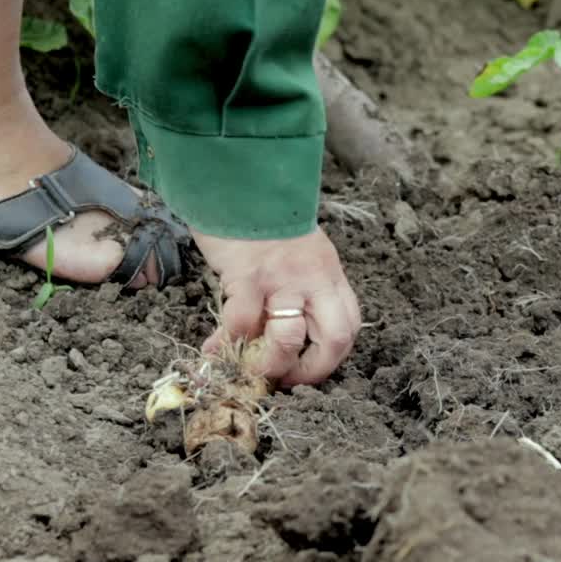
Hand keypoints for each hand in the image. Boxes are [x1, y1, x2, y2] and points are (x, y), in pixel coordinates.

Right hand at [193, 227, 359, 387]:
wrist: (239, 181)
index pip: (348, 327)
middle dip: (310, 373)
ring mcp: (284, 278)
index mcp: (330, 274)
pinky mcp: (248, 275)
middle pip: (334, 340)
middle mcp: (315, 278)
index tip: (303, 372)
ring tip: (245, 367)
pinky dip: (225, 344)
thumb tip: (276, 333)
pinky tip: (211, 349)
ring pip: (288, 340)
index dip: (330, 359)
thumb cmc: (263, 220)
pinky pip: (240, 324)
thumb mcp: (298, 252)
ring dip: (267, 364)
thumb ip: (298, 288)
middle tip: (281, 380)